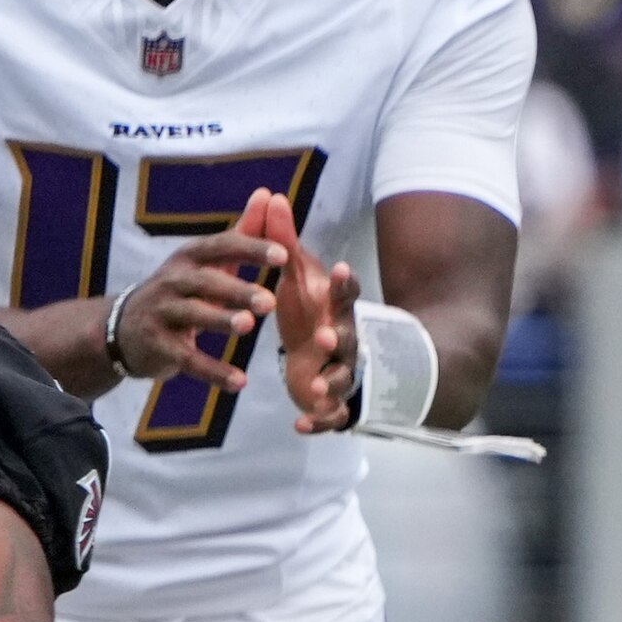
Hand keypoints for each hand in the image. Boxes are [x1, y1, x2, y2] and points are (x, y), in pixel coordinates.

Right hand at [105, 231, 275, 392]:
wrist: (122, 328)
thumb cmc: (179, 290)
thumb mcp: (206, 261)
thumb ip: (241, 233)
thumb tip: (267, 194)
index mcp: (190, 257)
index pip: (222, 247)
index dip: (251, 249)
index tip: (284, 255)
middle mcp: (174, 280)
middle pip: (206, 281)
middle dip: (237, 290)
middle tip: (269, 301)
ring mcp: (162, 312)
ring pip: (193, 315)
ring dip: (220, 321)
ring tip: (248, 327)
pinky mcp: (157, 345)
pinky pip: (187, 359)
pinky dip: (213, 372)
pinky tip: (239, 382)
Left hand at [239, 185, 357, 431]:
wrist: (327, 361)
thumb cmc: (311, 313)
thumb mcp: (297, 277)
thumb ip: (284, 242)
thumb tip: (272, 196)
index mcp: (335, 310)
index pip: (346, 295)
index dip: (346, 285)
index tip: (341, 269)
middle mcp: (344, 340)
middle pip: (349, 340)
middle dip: (338, 340)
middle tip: (324, 338)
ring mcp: (342, 373)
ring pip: (345, 380)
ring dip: (332, 384)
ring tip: (317, 388)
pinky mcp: (332, 403)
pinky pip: (332, 416)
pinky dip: (319, 423)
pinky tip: (301, 425)